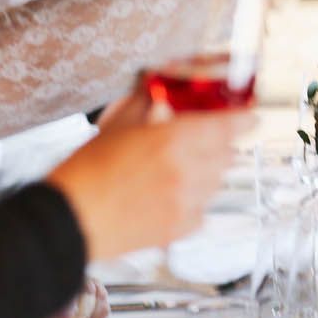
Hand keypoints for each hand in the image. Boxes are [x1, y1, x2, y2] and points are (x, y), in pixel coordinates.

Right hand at [45, 88, 255, 260]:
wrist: (67, 221)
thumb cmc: (84, 172)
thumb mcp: (115, 125)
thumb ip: (144, 103)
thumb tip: (156, 87)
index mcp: (174, 140)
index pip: (229, 126)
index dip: (244, 120)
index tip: (251, 117)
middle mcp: (188, 172)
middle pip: (226, 153)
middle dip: (220, 144)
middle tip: (203, 139)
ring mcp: (185, 203)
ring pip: (216, 182)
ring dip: (207, 171)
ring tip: (179, 169)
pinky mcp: (178, 229)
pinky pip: (202, 210)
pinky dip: (194, 201)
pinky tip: (171, 196)